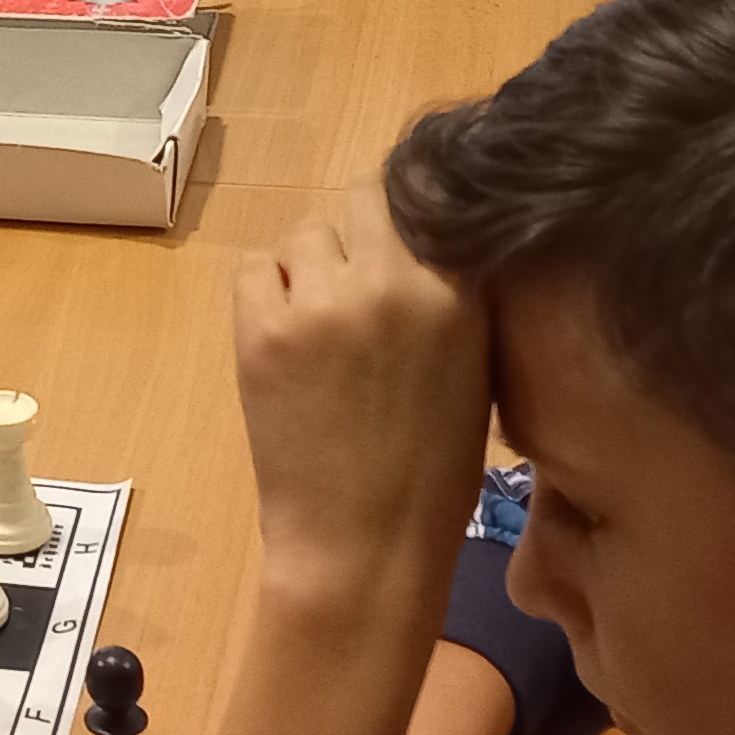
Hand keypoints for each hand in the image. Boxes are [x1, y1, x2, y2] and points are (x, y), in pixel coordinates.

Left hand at [209, 178, 494, 734]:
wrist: (365, 545)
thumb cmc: (437, 468)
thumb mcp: (479, 362)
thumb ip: (459, 287)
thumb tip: (433, 222)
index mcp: (459, 288)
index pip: (428, 188)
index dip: (416, 203)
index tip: (410, 224)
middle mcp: (389, 278)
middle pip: (365, 196)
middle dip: (365, 231)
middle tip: (364, 281)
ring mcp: (319, 301)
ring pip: (308, 232)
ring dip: (316, 264)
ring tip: (328, 322)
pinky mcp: (261, 328)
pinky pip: (256, 267)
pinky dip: (270, 291)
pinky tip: (291, 337)